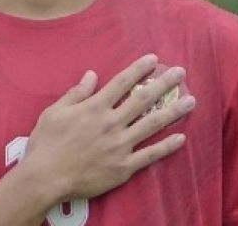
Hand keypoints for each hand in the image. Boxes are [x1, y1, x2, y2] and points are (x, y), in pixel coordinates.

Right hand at [19, 54, 194, 200]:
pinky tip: (181, 138)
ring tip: (191, 101)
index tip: (153, 59)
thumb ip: (76, 93)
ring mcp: (120, 145)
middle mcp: (112, 122)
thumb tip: (91, 75)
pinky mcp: (123, 166)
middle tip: (180, 73)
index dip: (139, 69)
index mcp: (95, 107)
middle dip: (164, 84)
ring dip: (173, 111)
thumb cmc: (46, 143)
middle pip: (143, 99)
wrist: (46, 177)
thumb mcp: (54, 112)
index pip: (122, 82)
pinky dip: (167, 146)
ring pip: (152, 124)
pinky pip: (150, 154)